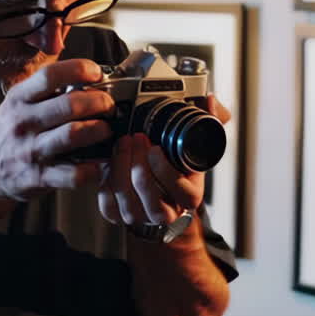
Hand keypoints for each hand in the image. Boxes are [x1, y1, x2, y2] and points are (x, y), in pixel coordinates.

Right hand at [0, 59, 114, 202]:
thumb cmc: (10, 136)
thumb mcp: (17, 106)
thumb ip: (44, 93)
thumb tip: (85, 78)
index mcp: (18, 99)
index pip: (50, 76)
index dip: (79, 69)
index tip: (96, 73)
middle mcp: (23, 122)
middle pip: (69, 104)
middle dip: (99, 102)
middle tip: (109, 105)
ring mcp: (30, 151)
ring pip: (73, 134)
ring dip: (99, 130)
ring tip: (106, 130)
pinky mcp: (38, 177)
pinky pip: (73, 173)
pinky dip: (94, 168)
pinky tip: (100, 162)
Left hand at [96, 93, 231, 226]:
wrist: (150, 175)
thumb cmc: (174, 158)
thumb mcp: (194, 138)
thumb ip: (207, 117)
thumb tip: (209, 100)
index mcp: (189, 196)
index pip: (182, 193)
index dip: (166, 172)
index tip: (156, 148)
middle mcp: (166, 211)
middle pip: (152, 201)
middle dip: (140, 167)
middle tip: (136, 138)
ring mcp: (141, 215)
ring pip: (128, 202)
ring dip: (121, 168)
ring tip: (123, 143)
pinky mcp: (117, 214)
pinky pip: (107, 205)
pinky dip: (105, 181)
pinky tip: (108, 161)